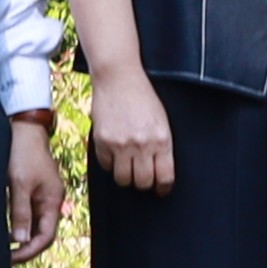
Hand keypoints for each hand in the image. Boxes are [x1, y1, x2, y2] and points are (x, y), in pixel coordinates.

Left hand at [4, 114, 67, 260]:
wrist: (23, 127)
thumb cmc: (22, 152)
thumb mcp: (19, 183)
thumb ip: (20, 212)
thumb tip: (20, 240)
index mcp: (52, 201)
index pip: (46, 237)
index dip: (29, 251)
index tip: (10, 258)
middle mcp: (50, 201)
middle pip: (42, 234)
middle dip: (25, 248)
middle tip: (4, 258)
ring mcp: (42, 196)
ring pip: (34, 225)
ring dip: (20, 238)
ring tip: (2, 248)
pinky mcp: (32, 190)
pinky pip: (27, 214)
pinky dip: (17, 224)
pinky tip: (3, 229)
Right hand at [92, 69, 177, 196]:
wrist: (119, 78)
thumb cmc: (143, 97)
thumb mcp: (161, 121)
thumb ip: (161, 145)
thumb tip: (158, 171)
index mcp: (162, 140)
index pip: (164, 177)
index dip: (162, 188)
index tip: (160, 189)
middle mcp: (142, 145)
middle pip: (142, 183)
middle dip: (143, 183)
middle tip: (142, 177)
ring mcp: (120, 144)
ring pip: (123, 179)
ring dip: (125, 177)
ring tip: (127, 167)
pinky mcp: (102, 141)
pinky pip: (106, 165)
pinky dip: (109, 163)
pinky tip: (114, 152)